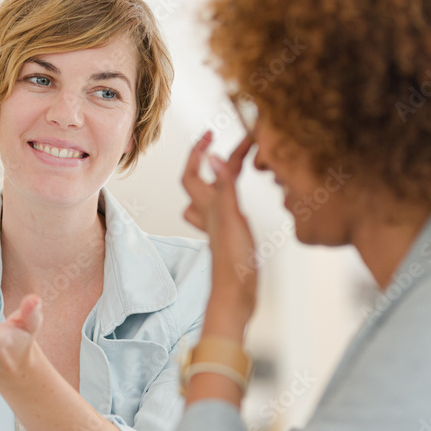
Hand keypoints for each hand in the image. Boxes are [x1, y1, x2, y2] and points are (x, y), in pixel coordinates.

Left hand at [181, 131, 257, 333]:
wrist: (236, 297)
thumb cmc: (234, 263)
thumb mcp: (230, 218)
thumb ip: (222, 187)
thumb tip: (211, 156)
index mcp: (208, 207)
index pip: (193, 172)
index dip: (197, 152)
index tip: (209, 134)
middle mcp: (209, 215)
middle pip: (201, 181)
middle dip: (211, 158)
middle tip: (229, 142)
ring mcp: (218, 227)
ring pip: (209, 197)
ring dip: (216, 178)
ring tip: (231, 164)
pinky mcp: (229, 238)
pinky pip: (224, 211)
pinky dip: (228, 199)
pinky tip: (236, 202)